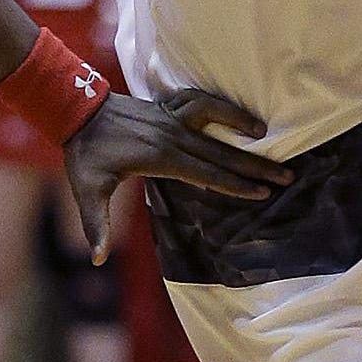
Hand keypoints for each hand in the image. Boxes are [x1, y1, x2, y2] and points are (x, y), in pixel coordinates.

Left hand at [64, 88, 295, 262]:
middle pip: (222, 152)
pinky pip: (200, 101)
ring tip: (266, 135)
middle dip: (255, 166)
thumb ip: (96, 225)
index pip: (208, 174)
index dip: (235, 186)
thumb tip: (96, 260)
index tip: (262, 194)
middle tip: (285, 175)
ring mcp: (172, 117)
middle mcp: (173, 135)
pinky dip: (220, 105)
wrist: (76, 108)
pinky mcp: (167, 106)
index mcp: (161, 157)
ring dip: (242, 125)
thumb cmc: (84, 153)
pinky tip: (234, 112)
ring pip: (216, 119)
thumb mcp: (87, 191)